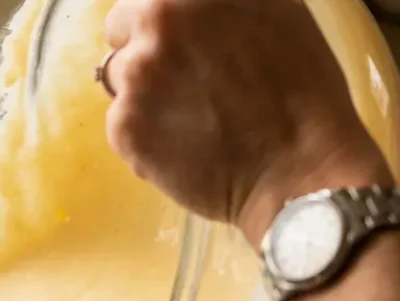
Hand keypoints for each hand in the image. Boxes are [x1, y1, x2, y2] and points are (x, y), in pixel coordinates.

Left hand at [102, 0, 391, 245]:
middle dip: (143, 59)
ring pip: (119, 87)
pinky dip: (145, 142)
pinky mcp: (126, 131)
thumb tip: (188, 11)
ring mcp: (135, 79)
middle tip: (183, 89)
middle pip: (119, 39)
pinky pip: (121, 131)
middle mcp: (155, 26)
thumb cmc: (300, 89)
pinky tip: (186, 149)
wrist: (297, 166)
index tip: (177, 49)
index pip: (136, 4)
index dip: (157, 29)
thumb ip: (213, 6)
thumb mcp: (271, 10)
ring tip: (191, 122)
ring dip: (143, 101)